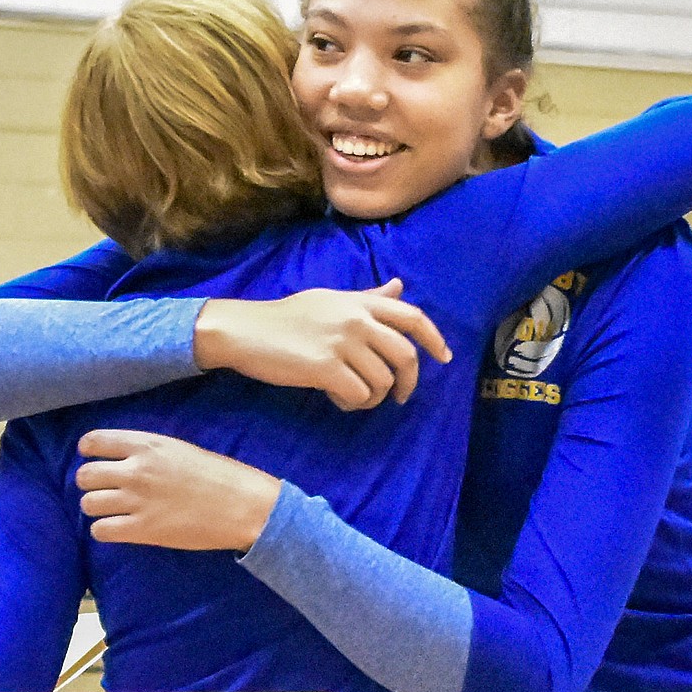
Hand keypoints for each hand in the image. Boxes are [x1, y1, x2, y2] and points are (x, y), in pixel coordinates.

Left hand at [76, 429, 280, 552]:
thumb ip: (149, 453)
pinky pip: (100, 530)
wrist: (242, 506)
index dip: (88, 451)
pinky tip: (119, 528)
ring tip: (112, 511)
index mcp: (146, 445)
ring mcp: (136, 501)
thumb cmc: (220, 476)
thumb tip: (125, 461)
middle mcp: (135, 470)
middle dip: (90, 484)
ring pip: (88, 504)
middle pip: (84, 475)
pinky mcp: (142, 530)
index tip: (92, 458)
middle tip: (105, 490)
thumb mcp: (181, 450)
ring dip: (97, 508)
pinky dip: (105, 530)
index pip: (95, 442)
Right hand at [193, 280, 451, 410]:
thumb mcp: (332, 300)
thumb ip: (368, 297)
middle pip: (405, 356)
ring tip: (353, 395)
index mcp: (360, 303)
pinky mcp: (325, 368)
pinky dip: (352, 404)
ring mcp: (342, 343)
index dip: (434, 339)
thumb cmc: (288, 317)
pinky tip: (336, 398)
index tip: (444, 358)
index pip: (412, 317)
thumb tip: (399, 287)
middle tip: (399, 397)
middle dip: (409, 382)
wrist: (247, 330)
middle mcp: (356, 320)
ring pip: (382, 382)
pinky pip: (359, 396)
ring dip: (373, 397)